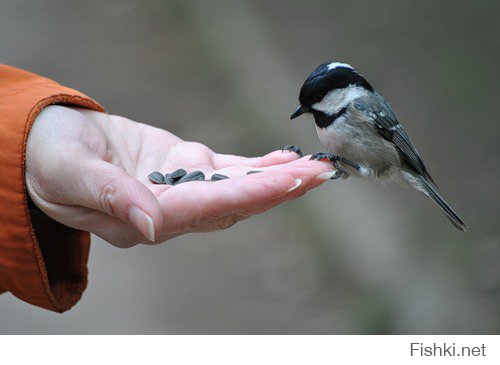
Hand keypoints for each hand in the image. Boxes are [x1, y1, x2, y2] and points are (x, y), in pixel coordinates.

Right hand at [26, 106, 333, 247]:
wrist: (51, 146)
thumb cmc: (50, 160)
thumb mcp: (68, 174)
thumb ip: (110, 197)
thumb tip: (154, 226)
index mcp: (145, 215)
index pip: (207, 207)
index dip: (250, 195)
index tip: (290, 183)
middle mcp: (171, 208)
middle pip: (234, 203)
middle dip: (279, 189)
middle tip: (321, 176)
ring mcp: (180, 188)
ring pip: (237, 187)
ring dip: (277, 178)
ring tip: (316, 168)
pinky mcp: (183, 168)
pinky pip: (227, 170)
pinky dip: (258, 165)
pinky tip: (287, 159)